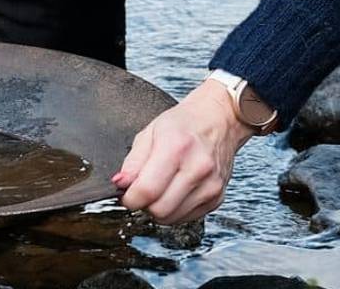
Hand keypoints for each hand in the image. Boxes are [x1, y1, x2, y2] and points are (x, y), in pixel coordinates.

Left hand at [114, 79, 253, 224]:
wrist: (219, 121)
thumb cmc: (186, 124)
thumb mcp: (151, 132)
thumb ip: (132, 162)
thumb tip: (120, 184)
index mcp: (177, 148)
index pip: (146, 190)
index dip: (129, 198)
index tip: (127, 193)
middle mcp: (197, 168)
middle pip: (159, 210)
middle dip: (145, 204)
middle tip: (145, 189)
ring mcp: (210, 185)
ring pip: (171, 219)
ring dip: (160, 209)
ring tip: (162, 188)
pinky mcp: (217, 198)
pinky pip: (186, 218)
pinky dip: (175, 210)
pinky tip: (176, 192)